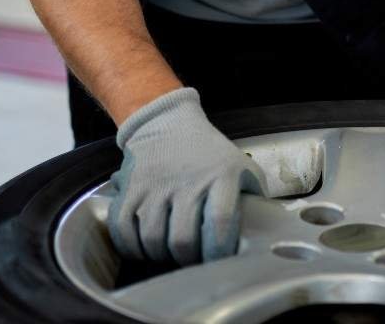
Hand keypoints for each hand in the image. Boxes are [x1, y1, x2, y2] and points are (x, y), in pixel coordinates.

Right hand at [108, 87, 268, 264]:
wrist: (167, 124)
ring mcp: (155, 185)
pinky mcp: (130, 189)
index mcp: (221, 175)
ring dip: (161, 255)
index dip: (219, 250)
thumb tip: (262, 233)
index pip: (220, 221)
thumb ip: (253, 198)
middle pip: (182, 239)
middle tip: (192, 260)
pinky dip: (132, 247)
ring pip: (152, 239)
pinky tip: (144, 247)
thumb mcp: (241, 167)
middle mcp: (187, 181)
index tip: (219, 260)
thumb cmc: (209, 154)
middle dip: (188, 260)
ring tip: (171, 253)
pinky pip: (123, 230)